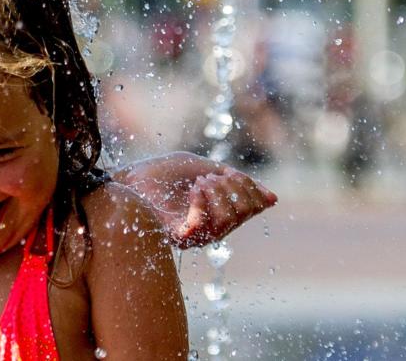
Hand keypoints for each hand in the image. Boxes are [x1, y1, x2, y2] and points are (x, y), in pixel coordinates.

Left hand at [120, 153, 276, 248]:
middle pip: (244, 213)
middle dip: (232, 187)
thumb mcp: (206, 168)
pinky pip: (202, 226)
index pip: (254, 207)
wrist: (132, 177)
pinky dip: (203, 203)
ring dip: (217, 192)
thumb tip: (273, 198)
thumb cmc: (165, 172)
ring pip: (228, 219)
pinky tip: (195, 188)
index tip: (229, 172)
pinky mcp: (178, 236)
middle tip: (209, 176)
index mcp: (221, 213)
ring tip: (199, 181)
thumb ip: (236, 181)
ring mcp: (197, 236)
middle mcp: (213, 229)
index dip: (249, 187)